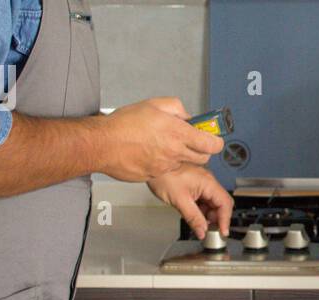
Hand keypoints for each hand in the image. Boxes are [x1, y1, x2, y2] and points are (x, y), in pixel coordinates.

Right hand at [96, 97, 224, 182]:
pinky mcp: (154, 176)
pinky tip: (150, 153)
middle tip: (191, 141)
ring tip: (162, 144)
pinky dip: (163, 163)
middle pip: (203, 159)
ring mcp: (165, 167)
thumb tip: (187, 117)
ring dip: (180, 156)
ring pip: (183, 164)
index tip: (214, 138)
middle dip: (201, 150)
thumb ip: (177, 108)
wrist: (102, 144)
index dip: (216, 142)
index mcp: (179, 134)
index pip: (212, 144)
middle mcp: (175, 153)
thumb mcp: (155, 104)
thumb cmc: (124, 124)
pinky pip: (166, 171)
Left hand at [146, 165, 233, 238]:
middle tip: (209, 231)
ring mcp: (202, 183)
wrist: (150, 165)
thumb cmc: (163, 176)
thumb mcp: (179, 201)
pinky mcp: (195, 186)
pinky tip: (194, 216)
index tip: (222, 232)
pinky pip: (204, 201)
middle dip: (217, 219)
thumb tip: (202, 231)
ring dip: (208, 216)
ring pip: (212, 203)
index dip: (225, 220)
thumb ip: (194, 218)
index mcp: (208, 182)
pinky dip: (201, 211)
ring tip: (199, 225)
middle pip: (221, 204)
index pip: (225, 203)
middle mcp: (208, 182)